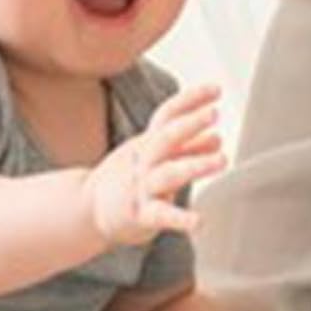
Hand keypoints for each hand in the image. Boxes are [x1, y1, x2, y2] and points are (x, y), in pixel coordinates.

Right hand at [85, 83, 226, 247]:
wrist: (88, 209)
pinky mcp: (141, 215)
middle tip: (214, 113)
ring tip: (222, 159)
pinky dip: (181, 219)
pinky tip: (198, 221)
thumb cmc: (127, 181)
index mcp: (146, 144)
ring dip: (196, 164)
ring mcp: (141, 188)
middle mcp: (143, 161)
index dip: (190, 100)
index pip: (167, 115)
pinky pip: (162, 215)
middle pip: (165, 137)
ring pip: (168, 173)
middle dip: (189, 124)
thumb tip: (217, 138)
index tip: (216, 89)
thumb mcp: (154, 159)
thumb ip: (186, 150)